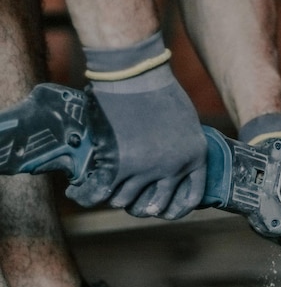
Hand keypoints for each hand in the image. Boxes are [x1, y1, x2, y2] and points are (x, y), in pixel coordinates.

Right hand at [65, 32, 206, 219]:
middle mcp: (175, 168)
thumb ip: (182, 147)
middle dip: (140, 207)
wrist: (135, 73)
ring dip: (111, 198)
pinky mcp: (120, 165)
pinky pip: (100, 191)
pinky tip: (78, 191)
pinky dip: (86, 195)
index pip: (191, 197)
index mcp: (196, 157)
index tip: (165, 212)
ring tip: (100, 192)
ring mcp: (148, 169)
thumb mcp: (186, 122)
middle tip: (128, 201)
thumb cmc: (158, 90)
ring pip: (124, 200)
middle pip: (156, 205)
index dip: (176, 209)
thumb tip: (172, 165)